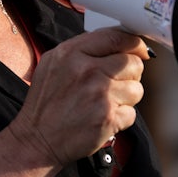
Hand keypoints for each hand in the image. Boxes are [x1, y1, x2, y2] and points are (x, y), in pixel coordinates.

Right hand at [9, 27, 150, 165]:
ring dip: (126, 98)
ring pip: (137, 89)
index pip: (116, 37)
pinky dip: (120, 118)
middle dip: (130, 74)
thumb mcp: (53, 63)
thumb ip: (82, 48)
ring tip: (105, 103)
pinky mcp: (108, 118)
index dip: (135, 44)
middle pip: (133, 63)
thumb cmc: (46, 103)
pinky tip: (102, 118)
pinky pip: (132, 113)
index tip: (140, 50)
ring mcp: (100, 94)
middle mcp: (87, 70)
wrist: (37, 139)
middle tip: (115, 83)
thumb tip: (116, 42)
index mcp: (72, 53)